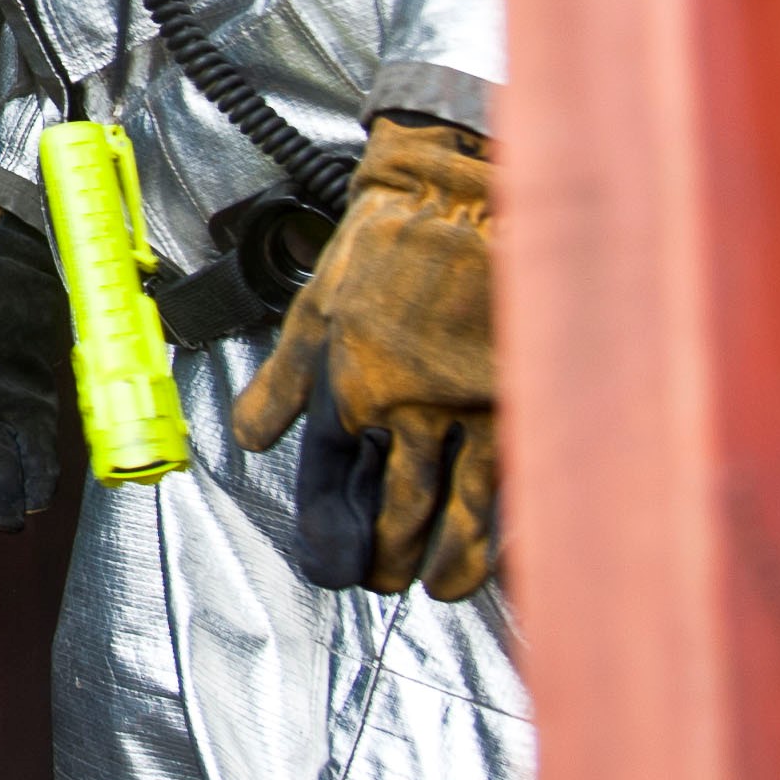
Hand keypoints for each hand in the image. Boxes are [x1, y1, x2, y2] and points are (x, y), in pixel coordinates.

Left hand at [231, 117, 495, 598]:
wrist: (467, 190)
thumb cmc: (391, 241)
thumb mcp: (315, 306)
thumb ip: (285, 382)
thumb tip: (251, 440)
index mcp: (352, 387)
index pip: (332, 482)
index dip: (329, 530)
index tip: (329, 563)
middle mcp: (412, 410)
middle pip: (398, 510)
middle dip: (387, 557)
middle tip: (381, 582)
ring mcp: (475, 408)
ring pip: (460, 509)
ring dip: (447, 560)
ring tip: (438, 588)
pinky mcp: (528, 397)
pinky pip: (518, 481)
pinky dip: (509, 526)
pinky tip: (509, 552)